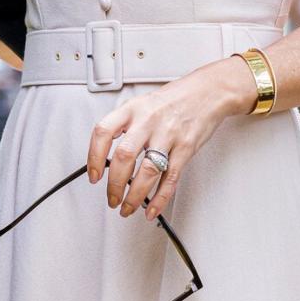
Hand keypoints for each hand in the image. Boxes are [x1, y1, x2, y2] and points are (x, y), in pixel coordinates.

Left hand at [86, 57, 254, 221]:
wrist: (206, 92)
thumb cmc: (172, 99)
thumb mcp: (141, 104)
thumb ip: (124, 126)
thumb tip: (105, 155)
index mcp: (132, 109)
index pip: (103, 132)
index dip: (94, 156)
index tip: (93, 175)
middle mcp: (148, 121)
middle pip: (124, 156)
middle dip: (114, 184)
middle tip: (111, 198)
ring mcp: (168, 135)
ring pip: (147, 171)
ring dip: (134, 196)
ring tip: (128, 207)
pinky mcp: (186, 148)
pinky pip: (170, 178)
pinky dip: (160, 199)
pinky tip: (152, 208)